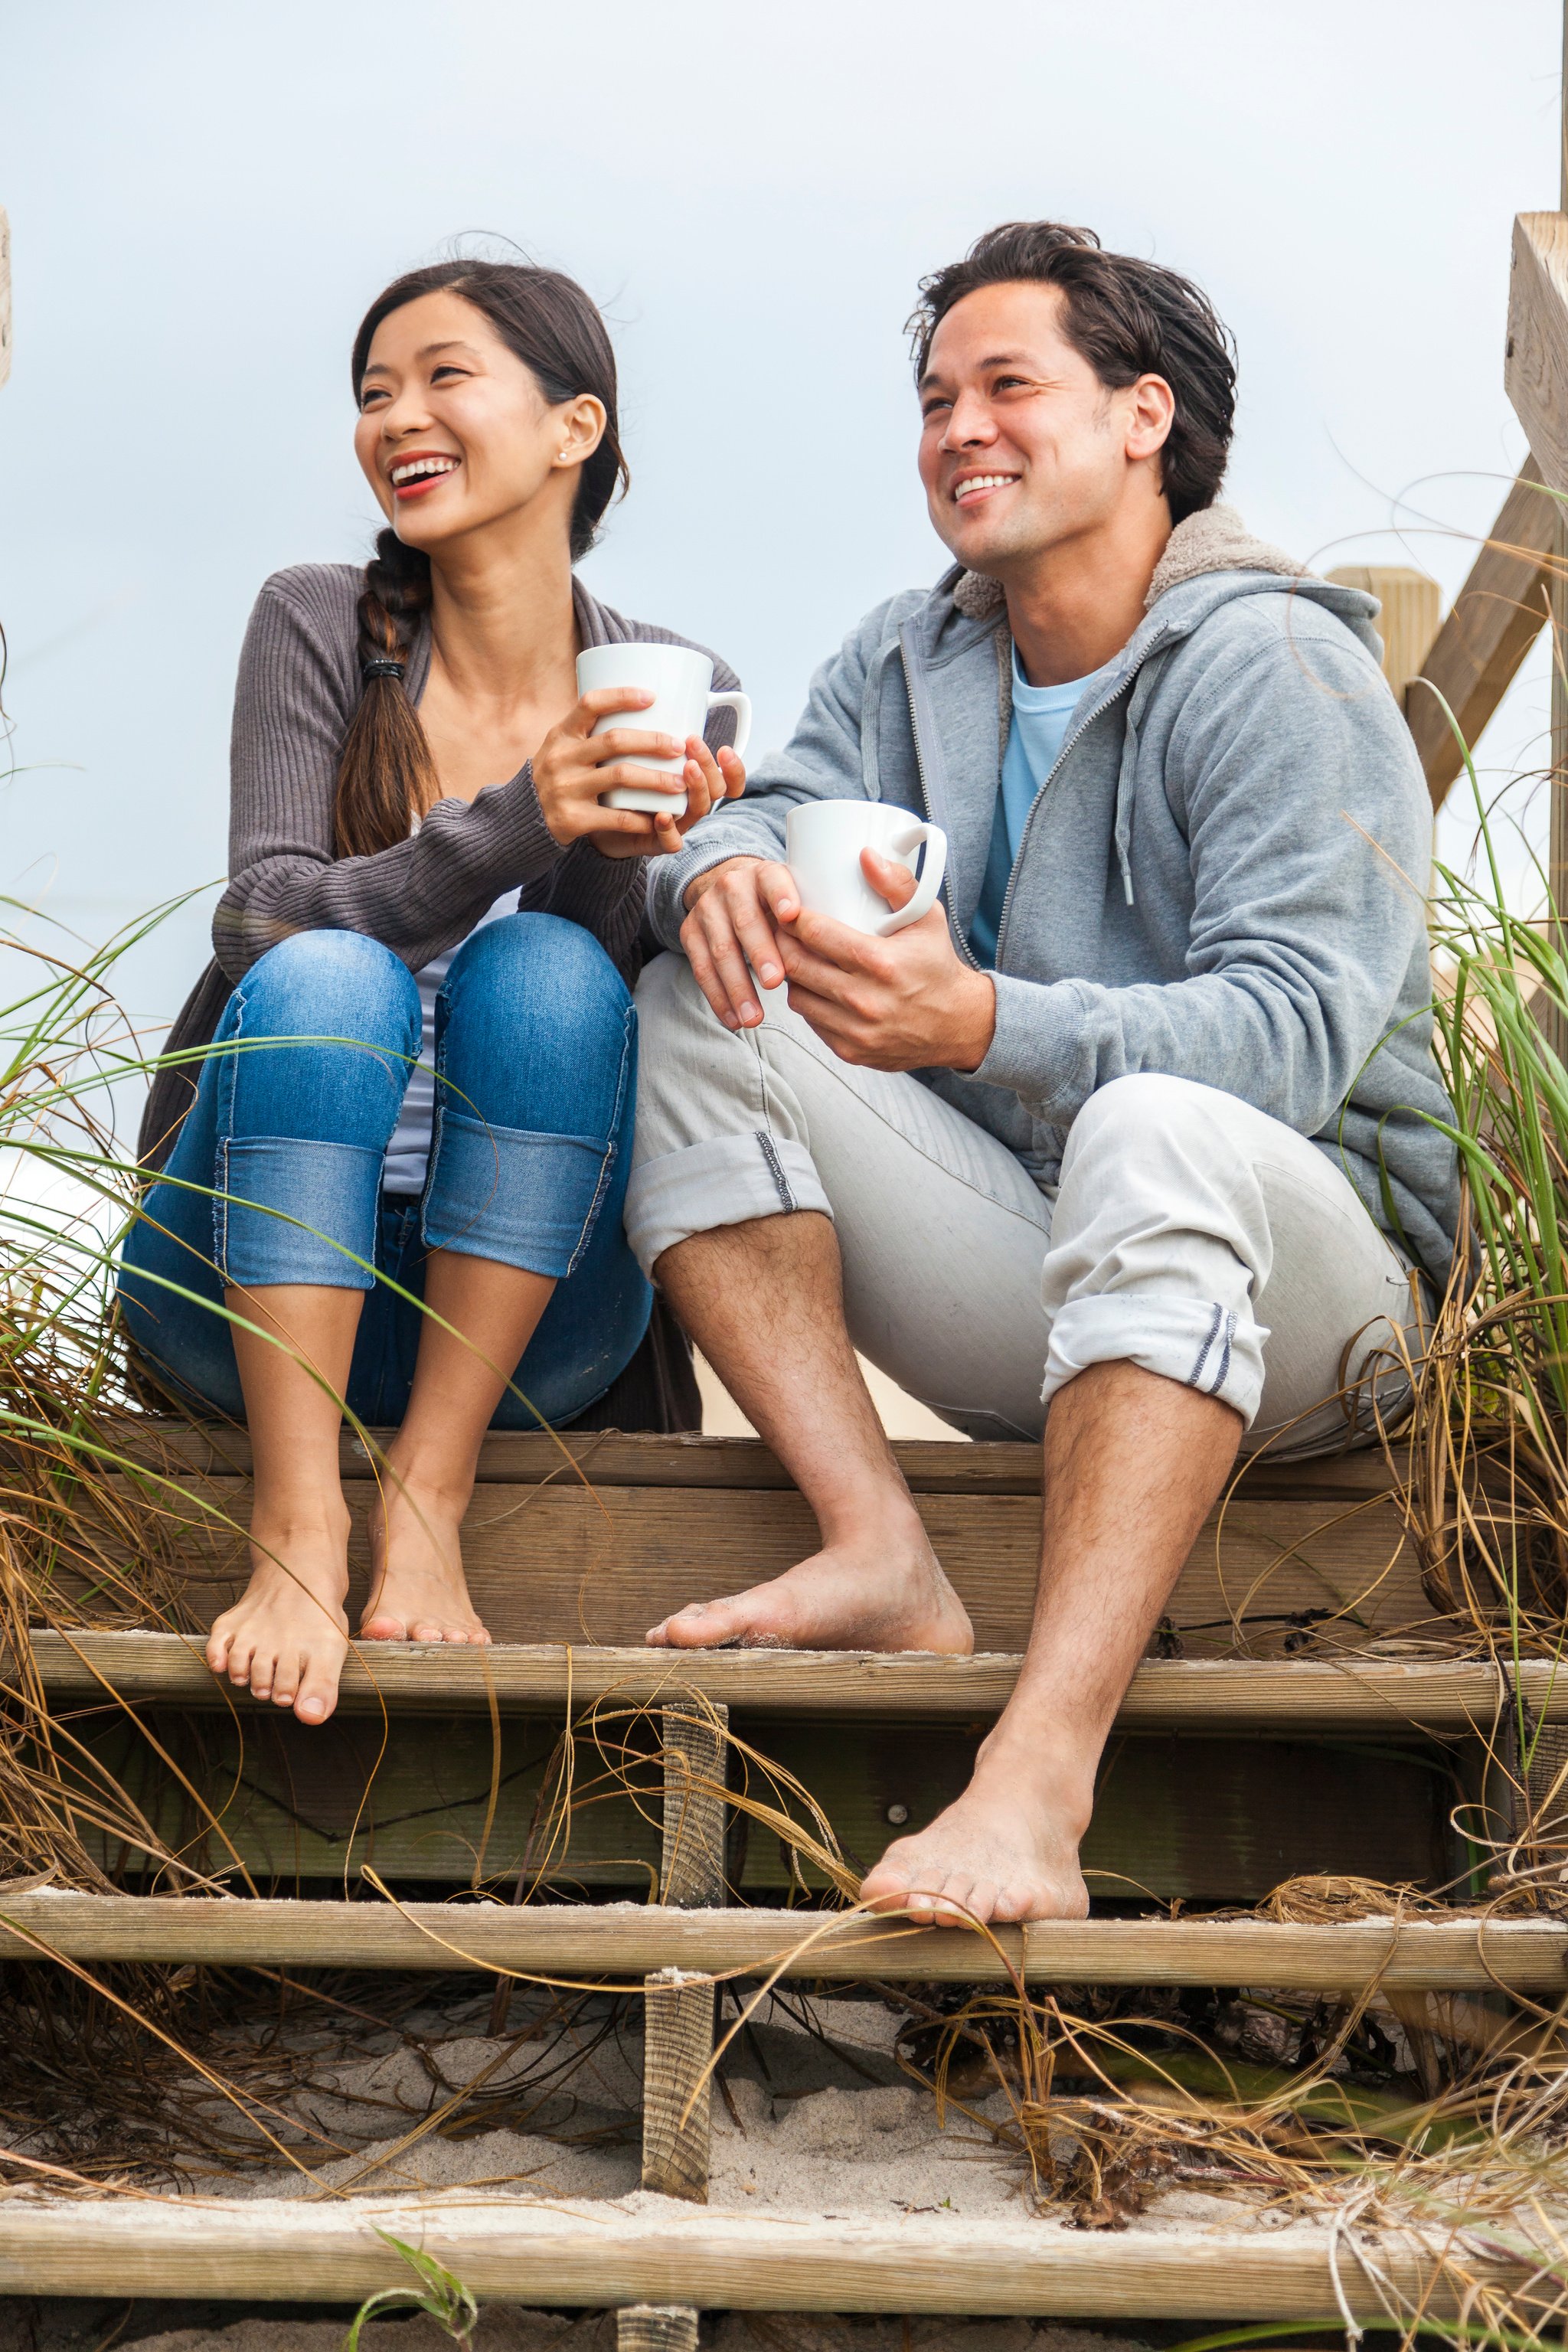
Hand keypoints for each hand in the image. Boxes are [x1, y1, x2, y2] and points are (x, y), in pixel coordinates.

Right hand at [532, 688, 745, 858]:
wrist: (524, 820)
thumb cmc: (557, 777)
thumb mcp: (561, 747)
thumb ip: (589, 732)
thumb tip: (638, 708)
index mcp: (561, 735)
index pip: (589, 704)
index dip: (621, 696)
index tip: (652, 697)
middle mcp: (561, 758)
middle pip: (614, 741)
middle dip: (652, 742)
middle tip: (678, 746)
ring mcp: (566, 789)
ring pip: (620, 777)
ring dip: (655, 779)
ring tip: (679, 783)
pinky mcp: (572, 819)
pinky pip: (615, 817)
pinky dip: (640, 818)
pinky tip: (659, 817)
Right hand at [681, 855, 800, 1029]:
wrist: (729, 887)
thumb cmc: (775, 904)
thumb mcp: (794, 898)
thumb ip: (811, 919)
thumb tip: (839, 957)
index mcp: (766, 875)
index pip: (774, 880)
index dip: (782, 896)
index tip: (792, 915)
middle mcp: (733, 886)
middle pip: (746, 921)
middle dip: (760, 954)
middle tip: (775, 982)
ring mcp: (708, 908)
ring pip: (721, 950)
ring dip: (738, 987)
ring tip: (754, 1018)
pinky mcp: (690, 931)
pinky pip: (701, 968)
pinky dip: (718, 997)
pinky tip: (733, 1019)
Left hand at [772, 849, 995, 1071]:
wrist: (957, 1026)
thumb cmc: (937, 966)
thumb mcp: (927, 919)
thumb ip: (898, 883)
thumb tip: (865, 854)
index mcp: (881, 963)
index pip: (815, 934)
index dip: (794, 919)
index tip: (789, 910)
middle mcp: (865, 1001)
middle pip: (796, 965)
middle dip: (783, 943)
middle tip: (782, 930)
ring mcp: (855, 1030)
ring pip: (797, 996)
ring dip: (792, 975)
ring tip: (796, 957)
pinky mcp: (850, 1051)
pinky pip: (811, 1021)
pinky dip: (809, 1002)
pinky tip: (814, 986)